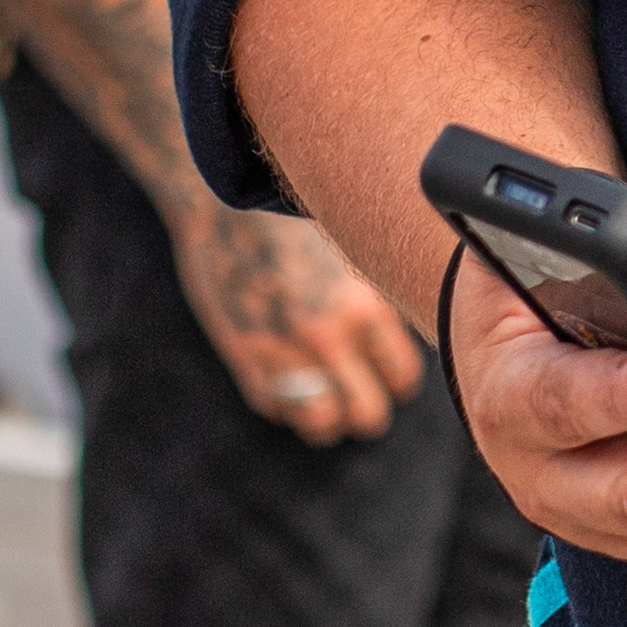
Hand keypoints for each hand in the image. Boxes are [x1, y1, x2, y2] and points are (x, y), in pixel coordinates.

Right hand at [177, 201, 429, 440]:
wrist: (222, 204)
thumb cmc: (294, 222)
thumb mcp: (350, 254)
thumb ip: (371, 301)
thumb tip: (396, 340)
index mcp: (363, 305)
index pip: (403, 377)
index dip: (397, 378)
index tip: (388, 370)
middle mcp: (326, 336)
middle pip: (369, 414)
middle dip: (367, 406)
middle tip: (359, 389)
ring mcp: (281, 351)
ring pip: (322, 423)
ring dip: (328, 415)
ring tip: (326, 393)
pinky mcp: (242, 356)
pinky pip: (276, 407)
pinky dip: (286, 401)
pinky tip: (288, 374)